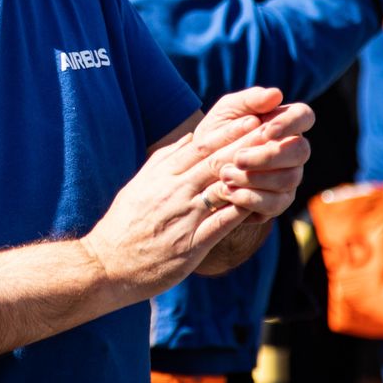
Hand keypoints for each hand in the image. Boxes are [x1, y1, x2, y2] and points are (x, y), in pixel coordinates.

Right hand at [80, 89, 313, 304]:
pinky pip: (222, 225)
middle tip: (274, 131)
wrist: (107, 263)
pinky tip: (263, 203)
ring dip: (251, 176)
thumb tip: (190, 137)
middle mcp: (174, 193)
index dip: (228, 132)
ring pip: (223, 190)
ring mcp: (184, 218)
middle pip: (216, 163)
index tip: (251, 118)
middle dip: (247, 145)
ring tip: (275, 164)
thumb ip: (165, 160)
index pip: (200, 147)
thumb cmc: (124, 223)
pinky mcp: (191, 245)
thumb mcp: (141, 184)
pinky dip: (243, 212)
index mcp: (162, 176)